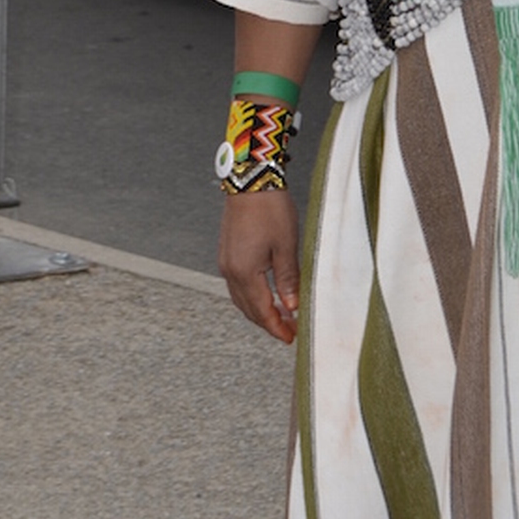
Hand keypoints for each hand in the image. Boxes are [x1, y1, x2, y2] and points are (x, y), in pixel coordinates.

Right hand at [219, 185, 300, 343]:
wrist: (251, 180)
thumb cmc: (270, 209)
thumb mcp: (286, 246)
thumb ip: (288, 280)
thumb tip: (292, 307)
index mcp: (244, 272)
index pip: (262, 311)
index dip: (277, 327)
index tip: (291, 338)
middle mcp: (230, 270)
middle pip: (248, 309)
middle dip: (268, 323)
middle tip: (289, 331)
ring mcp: (226, 262)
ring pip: (241, 298)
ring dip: (259, 310)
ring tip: (280, 315)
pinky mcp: (227, 252)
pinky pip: (237, 285)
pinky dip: (251, 296)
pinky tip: (266, 294)